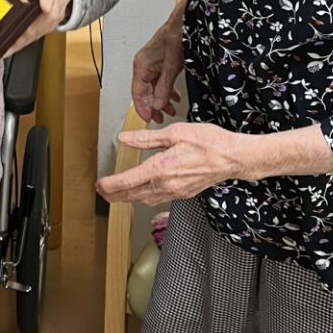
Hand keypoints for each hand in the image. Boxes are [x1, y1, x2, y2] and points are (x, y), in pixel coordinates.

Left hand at [0, 0, 72, 54]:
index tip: (45, 6)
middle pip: (50, 13)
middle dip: (31, 27)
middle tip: (12, 35)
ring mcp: (56, 11)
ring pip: (44, 28)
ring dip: (25, 38)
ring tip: (5, 45)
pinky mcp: (51, 24)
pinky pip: (38, 35)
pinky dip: (23, 42)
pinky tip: (8, 48)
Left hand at [97, 121, 250, 205]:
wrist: (233, 158)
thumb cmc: (209, 143)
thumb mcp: (175, 132)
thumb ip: (147, 138)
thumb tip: (126, 138)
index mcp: (160, 169)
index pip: (126, 182)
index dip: (109, 185)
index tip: (99, 184)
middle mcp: (165, 185)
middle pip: (132, 195)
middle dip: (114, 196)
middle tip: (102, 193)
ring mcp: (175, 192)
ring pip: (144, 200)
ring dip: (128, 199)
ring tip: (117, 195)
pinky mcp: (183, 194)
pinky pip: (158, 199)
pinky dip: (145, 198)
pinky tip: (143, 194)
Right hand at [132, 17, 183, 123]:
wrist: (186, 21)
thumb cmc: (177, 36)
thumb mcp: (171, 67)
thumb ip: (163, 88)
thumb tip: (157, 105)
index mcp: (141, 65)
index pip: (137, 93)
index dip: (142, 108)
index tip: (149, 118)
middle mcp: (145, 65)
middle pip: (144, 92)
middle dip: (153, 106)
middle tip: (160, 118)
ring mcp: (153, 64)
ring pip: (154, 87)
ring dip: (162, 100)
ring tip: (170, 110)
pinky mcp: (162, 62)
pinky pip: (161, 81)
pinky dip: (167, 90)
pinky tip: (174, 97)